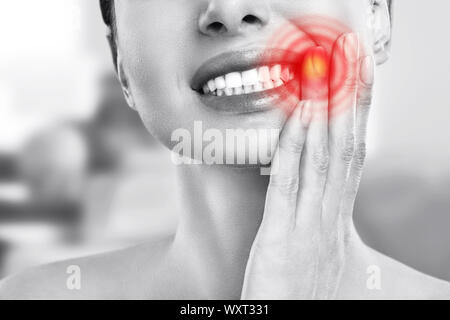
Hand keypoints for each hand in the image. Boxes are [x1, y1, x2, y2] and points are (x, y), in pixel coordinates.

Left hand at [241, 33, 374, 299]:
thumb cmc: (299, 292)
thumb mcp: (317, 250)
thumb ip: (320, 218)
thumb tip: (326, 193)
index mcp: (336, 219)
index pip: (351, 158)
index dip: (357, 120)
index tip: (358, 85)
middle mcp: (328, 217)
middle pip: (343, 150)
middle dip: (348, 105)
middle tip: (351, 63)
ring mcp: (308, 225)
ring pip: (321, 160)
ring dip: (323, 115)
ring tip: (324, 76)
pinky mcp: (281, 238)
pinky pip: (287, 185)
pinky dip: (293, 149)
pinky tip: (296, 120)